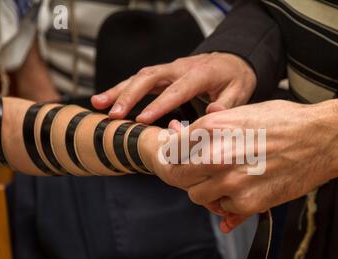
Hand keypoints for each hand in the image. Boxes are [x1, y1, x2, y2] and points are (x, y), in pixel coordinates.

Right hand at [91, 53, 256, 122]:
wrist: (231, 60)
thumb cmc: (234, 79)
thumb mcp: (240, 92)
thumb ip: (227, 103)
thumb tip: (212, 114)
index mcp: (200, 74)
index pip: (177, 90)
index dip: (159, 105)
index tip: (143, 120)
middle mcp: (180, 68)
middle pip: (150, 78)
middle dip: (129, 96)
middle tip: (113, 115)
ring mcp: (169, 69)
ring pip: (139, 77)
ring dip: (118, 90)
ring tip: (97, 105)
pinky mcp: (163, 73)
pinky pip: (140, 79)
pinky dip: (122, 89)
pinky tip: (105, 100)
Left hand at [154, 100, 337, 232]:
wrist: (321, 139)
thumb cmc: (285, 122)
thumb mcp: (242, 112)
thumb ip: (211, 125)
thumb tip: (182, 132)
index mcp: (212, 128)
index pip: (172, 150)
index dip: (174, 156)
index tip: (179, 160)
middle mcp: (216, 155)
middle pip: (178, 176)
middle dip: (186, 175)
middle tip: (197, 173)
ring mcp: (231, 181)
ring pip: (197, 196)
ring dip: (207, 190)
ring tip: (224, 181)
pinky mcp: (248, 202)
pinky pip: (224, 209)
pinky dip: (230, 202)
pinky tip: (246, 188)